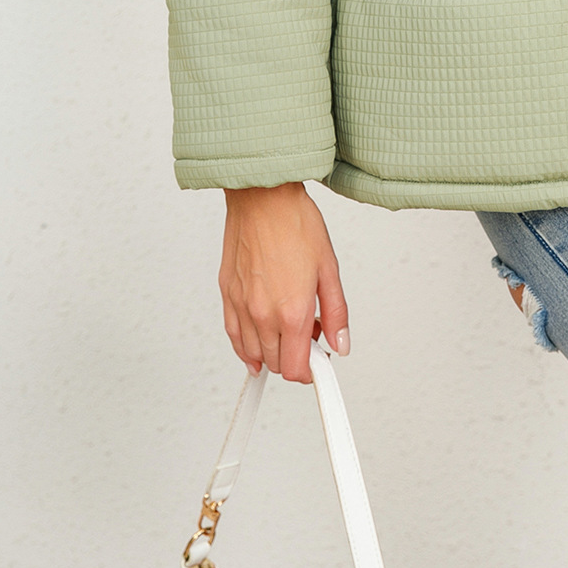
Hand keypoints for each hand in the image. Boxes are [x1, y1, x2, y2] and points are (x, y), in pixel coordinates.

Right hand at [219, 182, 349, 382]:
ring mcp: (241, 306)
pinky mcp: (226, 295)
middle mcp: (263, 315)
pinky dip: (246, 345)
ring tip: (288, 325)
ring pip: (254, 354)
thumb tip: (341, 342)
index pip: (296, 370)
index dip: (311, 371)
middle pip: (276, 365)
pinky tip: (258, 338)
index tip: (320, 360)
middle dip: (295, 356)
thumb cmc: (294, 223)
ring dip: (272, 350)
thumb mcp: (329, 268)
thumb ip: (336, 313)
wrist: (263, 197)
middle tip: (309, 331)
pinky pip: (234, 336)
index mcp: (292, 312)